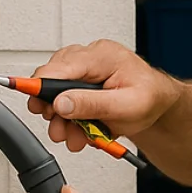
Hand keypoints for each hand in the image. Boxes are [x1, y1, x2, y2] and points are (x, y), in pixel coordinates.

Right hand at [27, 41, 180, 152]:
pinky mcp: (82, 82)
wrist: (159, 104)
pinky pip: (65, 99)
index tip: (31, 101)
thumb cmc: (150, 99)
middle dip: (54, 109)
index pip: (63, 66)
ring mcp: (85, 69)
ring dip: (61, 119)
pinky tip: (79, 130)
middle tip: (59, 130)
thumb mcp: (126, 106)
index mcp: (103, 56)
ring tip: (72, 136)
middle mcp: (91, 58)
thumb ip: (92, 104)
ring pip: (56, 91)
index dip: (41, 85)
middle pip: (54, 78)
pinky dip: (69, 118)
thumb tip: (61, 103)